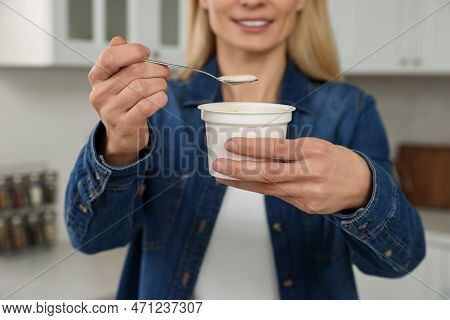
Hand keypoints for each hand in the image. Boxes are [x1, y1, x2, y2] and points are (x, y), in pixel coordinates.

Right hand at [88, 36, 169, 165]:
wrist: (122, 134)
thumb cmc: (123, 102)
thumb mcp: (116, 79)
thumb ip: (119, 59)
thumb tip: (119, 41)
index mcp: (96, 78)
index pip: (110, 57)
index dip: (132, 51)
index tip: (146, 52)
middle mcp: (100, 94)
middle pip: (133, 72)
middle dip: (155, 69)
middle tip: (164, 72)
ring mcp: (111, 111)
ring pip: (143, 88)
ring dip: (160, 84)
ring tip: (163, 85)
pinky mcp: (125, 125)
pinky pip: (147, 105)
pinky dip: (160, 98)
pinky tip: (162, 97)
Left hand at [213, 137, 371, 213]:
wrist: (362, 186)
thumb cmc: (336, 160)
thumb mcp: (317, 145)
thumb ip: (289, 149)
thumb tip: (256, 149)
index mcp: (315, 151)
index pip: (277, 148)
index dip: (251, 147)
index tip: (230, 144)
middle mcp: (311, 174)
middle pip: (269, 173)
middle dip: (239, 169)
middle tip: (217, 164)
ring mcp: (309, 194)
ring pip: (269, 188)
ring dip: (242, 182)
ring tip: (222, 176)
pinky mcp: (307, 207)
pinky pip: (278, 196)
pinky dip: (258, 189)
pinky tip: (244, 184)